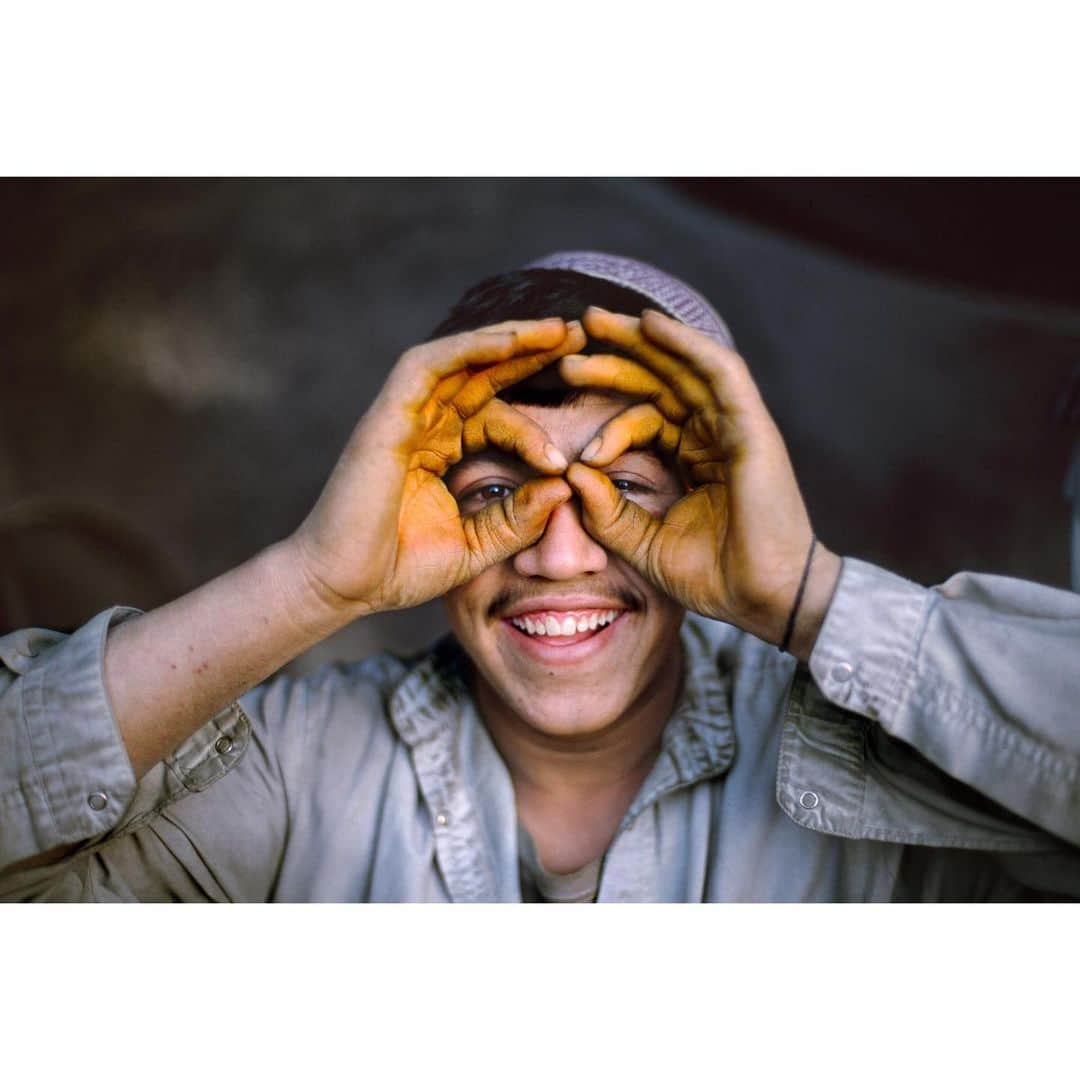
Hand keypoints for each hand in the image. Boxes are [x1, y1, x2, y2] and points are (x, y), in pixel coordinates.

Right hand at [291, 319, 583, 615]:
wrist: (344, 587)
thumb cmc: (398, 569)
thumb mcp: (476, 546)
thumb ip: (517, 519)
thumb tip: (565, 487)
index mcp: (438, 451)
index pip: (493, 416)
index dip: (533, 424)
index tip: (570, 456)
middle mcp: (422, 426)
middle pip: (481, 374)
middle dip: (530, 352)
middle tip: (581, 334)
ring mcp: (403, 418)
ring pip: (460, 359)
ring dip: (509, 340)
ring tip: (559, 329)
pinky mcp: (387, 417)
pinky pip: (428, 366)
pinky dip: (469, 348)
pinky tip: (511, 342)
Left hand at [560, 307, 840, 658]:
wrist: (763, 598)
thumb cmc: (714, 576)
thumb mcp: (643, 544)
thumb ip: (607, 512)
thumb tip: (571, 473)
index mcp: (694, 458)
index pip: (646, 416)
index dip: (606, 412)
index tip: (565, 423)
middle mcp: (714, 435)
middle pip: (660, 381)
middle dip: (615, 356)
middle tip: (569, 338)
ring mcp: (736, 428)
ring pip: (684, 367)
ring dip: (640, 340)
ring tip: (593, 321)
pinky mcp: (752, 428)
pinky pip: (719, 373)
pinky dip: (686, 345)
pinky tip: (650, 324)